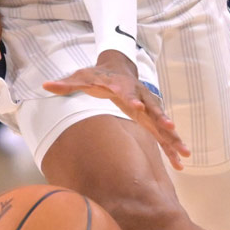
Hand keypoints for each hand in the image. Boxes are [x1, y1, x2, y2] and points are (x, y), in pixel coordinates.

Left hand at [43, 50, 190, 168]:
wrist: (118, 68)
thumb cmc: (97, 75)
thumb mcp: (81, 77)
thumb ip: (65, 84)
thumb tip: (45, 87)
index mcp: (122, 87)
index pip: (127, 92)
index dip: (131, 98)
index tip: (136, 106)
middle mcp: (140, 97)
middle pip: (152, 109)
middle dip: (162, 119)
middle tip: (170, 128)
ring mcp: (148, 108)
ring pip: (163, 125)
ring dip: (174, 138)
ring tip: (185, 153)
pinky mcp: (152, 118)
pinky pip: (164, 135)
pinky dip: (172, 147)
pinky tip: (182, 161)